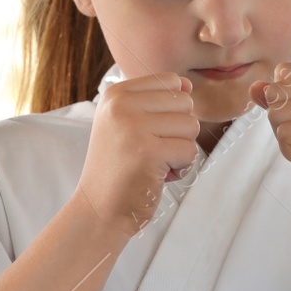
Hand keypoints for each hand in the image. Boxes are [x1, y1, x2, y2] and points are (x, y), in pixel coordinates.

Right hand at [75, 72, 200, 238]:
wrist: (99, 209)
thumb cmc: (119, 168)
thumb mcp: (127, 124)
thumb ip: (156, 101)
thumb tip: (188, 84)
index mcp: (116, 94)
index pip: (171, 81)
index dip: (171, 110)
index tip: (148, 132)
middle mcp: (121, 105)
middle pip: (185, 103)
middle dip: (178, 131)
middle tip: (152, 151)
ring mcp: (133, 127)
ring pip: (191, 126)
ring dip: (180, 150)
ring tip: (154, 163)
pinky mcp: (148, 152)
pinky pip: (190, 151)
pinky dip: (181, 168)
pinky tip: (157, 176)